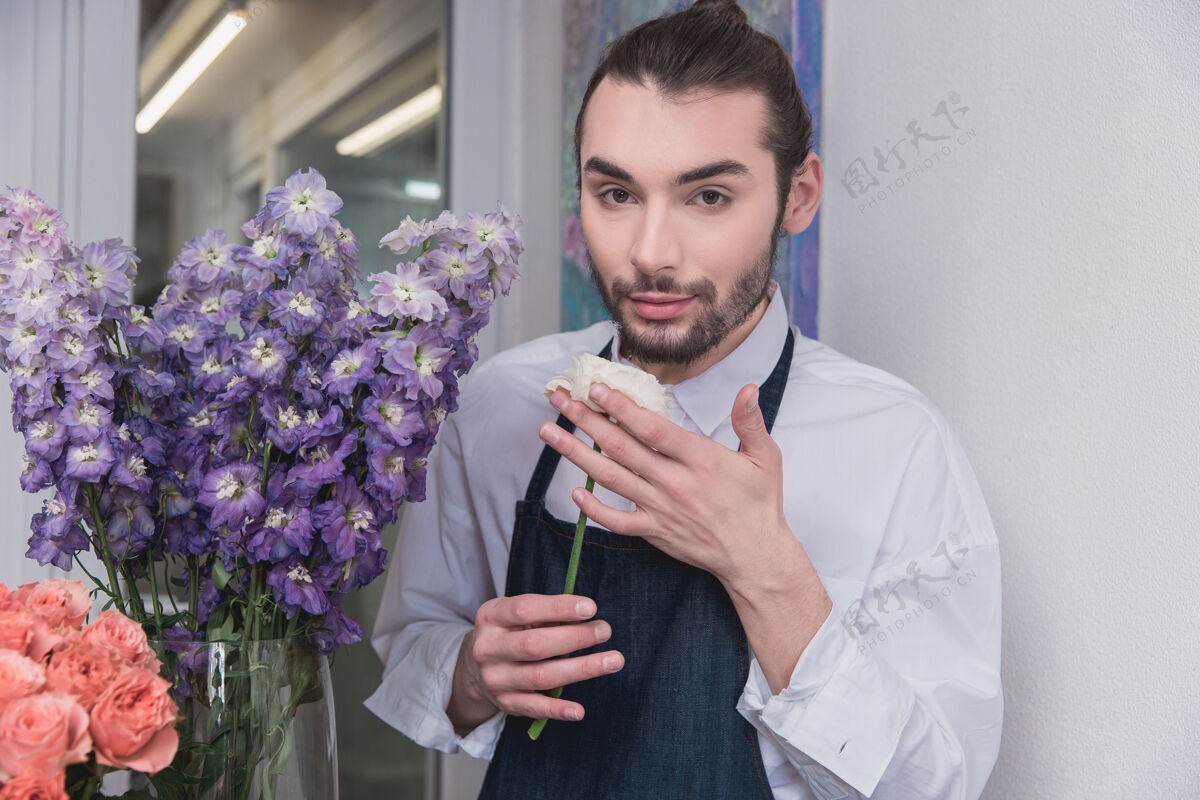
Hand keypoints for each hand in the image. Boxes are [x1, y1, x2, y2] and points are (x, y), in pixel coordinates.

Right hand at [446, 593, 624, 731]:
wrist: (471, 667)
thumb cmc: (507, 632)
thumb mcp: (513, 614)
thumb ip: (544, 612)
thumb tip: (585, 613)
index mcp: (491, 617)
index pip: (524, 610)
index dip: (558, 608)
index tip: (591, 607)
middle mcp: (488, 648)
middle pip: (534, 645)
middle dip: (575, 638)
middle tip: (604, 631)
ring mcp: (496, 679)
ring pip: (541, 676)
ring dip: (581, 669)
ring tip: (613, 660)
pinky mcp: (506, 703)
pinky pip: (534, 708)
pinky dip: (557, 710)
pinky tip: (579, 710)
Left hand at [542, 382, 831, 693]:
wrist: (756, 557)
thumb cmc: (759, 504)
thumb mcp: (765, 457)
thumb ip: (750, 421)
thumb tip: (747, 388)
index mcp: (700, 458)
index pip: (651, 428)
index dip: (621, 407)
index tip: (597, 388)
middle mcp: (674, 482)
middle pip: (620, 446)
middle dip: (584, 420)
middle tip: (559, 399)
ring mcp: (660, 509)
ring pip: (609, 477)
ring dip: (575, 453)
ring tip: (549, 432)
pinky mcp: (654, 532)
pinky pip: (615, 521)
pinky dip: (592, 508)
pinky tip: (573, 492)